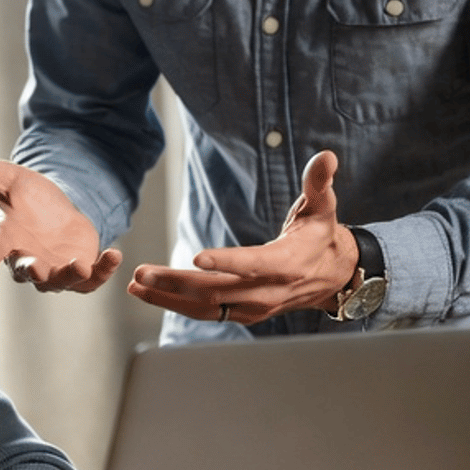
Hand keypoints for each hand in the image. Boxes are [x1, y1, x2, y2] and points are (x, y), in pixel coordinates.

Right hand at [0, 138, 122, 292]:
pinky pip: (89, 281)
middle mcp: (26, 259)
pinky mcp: (78, 274)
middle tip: (34, 268)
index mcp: (5, 237)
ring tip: (81, 265)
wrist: (55, 212)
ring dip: (68, 276)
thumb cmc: (25, 197)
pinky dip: (102, 271)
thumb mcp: (6, 176)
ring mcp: (53, 270)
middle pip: (25, 272)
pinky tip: (115, 255)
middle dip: (30, 271)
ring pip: (58, 281)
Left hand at [128, 150, 357, 325]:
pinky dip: (176, 305)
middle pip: (218, 291)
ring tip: (136, 285)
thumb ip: (319, 182)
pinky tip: (150, 293)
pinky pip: (206, 313)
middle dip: (176, 283)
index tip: (196, 257)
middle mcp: (268, 291)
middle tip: (142, 273)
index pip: (253, 265)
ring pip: (207, 307)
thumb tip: (327, 156)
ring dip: (168, 298)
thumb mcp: (323, 207)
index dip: (226, 262)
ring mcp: (254, 307)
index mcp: (287, 264)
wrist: (333, 277)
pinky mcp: (243, 313)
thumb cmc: (321, 236)